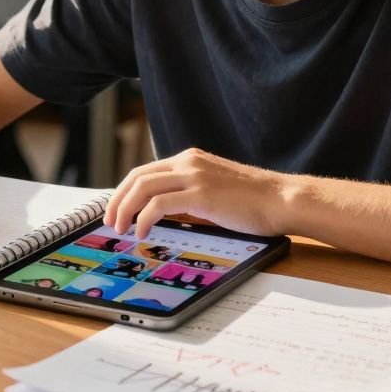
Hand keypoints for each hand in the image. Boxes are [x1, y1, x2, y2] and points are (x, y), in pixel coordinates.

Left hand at [104, 148, 286, 238]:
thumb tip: (162, 213)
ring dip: (125, 209)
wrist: (281, 199)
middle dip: (118, 200)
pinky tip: (142, 233)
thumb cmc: (253, 201)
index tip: (116, 209)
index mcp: (190, 159)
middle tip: (110, 221)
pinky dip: (144, 219)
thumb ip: (189, 193)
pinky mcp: (201, 194)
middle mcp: (188, 162)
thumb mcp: (214, 189)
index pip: (145, 171)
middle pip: (137, 176)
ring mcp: (194, 176)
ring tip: (120, 229)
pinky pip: (158, 205)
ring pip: (143, 187)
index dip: (125, 191)